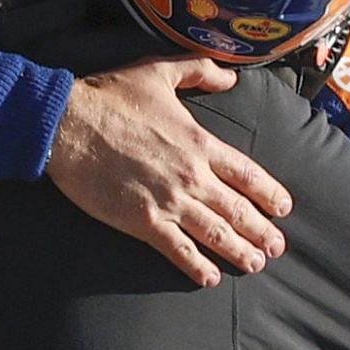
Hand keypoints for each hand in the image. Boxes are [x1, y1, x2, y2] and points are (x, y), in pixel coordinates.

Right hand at [45, 55, 291, 286]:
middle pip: (237, 209)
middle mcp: (191, 175)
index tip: (283, 208)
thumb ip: (199, 71)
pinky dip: (196, 266)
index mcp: (199, 142)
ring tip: (254, 265)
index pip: (247, 174)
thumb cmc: (109, 96)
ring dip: (239, 252)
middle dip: (261, 231)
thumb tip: (231, 78)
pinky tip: (209, 278)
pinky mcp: (142, 220)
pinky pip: (178, 249)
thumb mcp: (158, 70)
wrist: (67, 124)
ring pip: (215, 233)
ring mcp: (168, 201)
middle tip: (277, 248)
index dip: (269, 193)